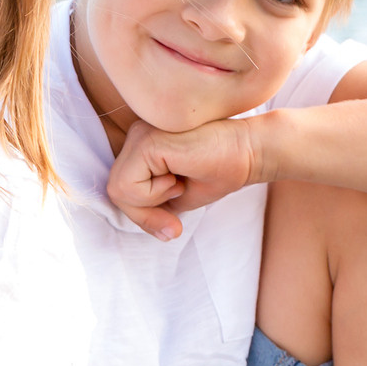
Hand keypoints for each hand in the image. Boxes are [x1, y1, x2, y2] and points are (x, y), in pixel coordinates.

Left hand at [106, 116, 262, 240]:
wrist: (250, 152)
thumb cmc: (221, 171)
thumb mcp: (179, 200)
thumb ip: (153, 210)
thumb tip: (150, 230)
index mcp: (141, 145)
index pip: (121, 188)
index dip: (142, 214)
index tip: (172, 227)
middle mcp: (136, 135)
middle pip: (115, 190)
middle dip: (144, 214)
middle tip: (175, 211)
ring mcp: (140, 135)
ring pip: (118, 189)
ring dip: (150, 202)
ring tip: (178, 184)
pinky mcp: (146, 141)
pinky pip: (128, 185)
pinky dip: (153, 194)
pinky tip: (177, 177)